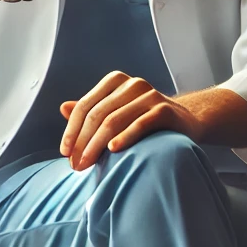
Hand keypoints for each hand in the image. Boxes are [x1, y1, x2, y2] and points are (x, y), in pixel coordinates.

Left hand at [59, 72, 203, 171]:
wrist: (185, 121)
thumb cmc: (143, 118)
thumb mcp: (116, 112)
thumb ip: (91, 111)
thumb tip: (62, 108)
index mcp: (115, 81)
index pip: (85, 106)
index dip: (72, 130)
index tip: (65, 153)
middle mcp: (131, 84)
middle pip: (97, 115)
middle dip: (82, 142)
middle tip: (75, 165)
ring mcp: (149, 94)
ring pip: (114, 120)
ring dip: (96, 145)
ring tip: (87, 164)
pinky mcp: (164, 109)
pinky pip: (140, 124)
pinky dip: (124, 137)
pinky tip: (112, 150)